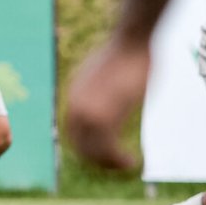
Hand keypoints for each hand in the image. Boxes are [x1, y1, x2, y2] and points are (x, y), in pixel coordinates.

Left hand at [65, 34, 148, 171]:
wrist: (131, 40)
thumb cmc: (124, 55)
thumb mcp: (104, 75)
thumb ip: (99, 92)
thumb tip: (107, 99)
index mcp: (75, 97)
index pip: (73, 134)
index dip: (88, 149)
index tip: (106, 154)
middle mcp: (77, 107)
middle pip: (80, 147)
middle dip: (98, 161)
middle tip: (118, 164)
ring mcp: (90, 112)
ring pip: (94, 152)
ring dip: (110, 163)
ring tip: (127, 164)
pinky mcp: (107, 115)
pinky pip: (108, 148)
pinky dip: (119, 160)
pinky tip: (132, 161)